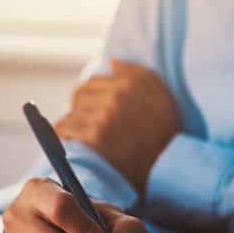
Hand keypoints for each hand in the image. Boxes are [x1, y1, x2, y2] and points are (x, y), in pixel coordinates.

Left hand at [54, 59, 179, 194]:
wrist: (168, 171)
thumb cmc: (165, 133)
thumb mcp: (161, 95)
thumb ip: (136, 73)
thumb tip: (111, 62)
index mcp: (130, 83)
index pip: (93, 82)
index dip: (92, 97)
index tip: (95, 111)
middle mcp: (116, 97)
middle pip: (78, 95)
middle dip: (81, 109)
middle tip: (90, 125)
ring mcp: (104, 118)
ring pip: (70, 113)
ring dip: (74, 125)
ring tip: (86, 138)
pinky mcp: (94, 138)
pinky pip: (66, 130)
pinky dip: (67, 137)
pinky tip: (78, 145)